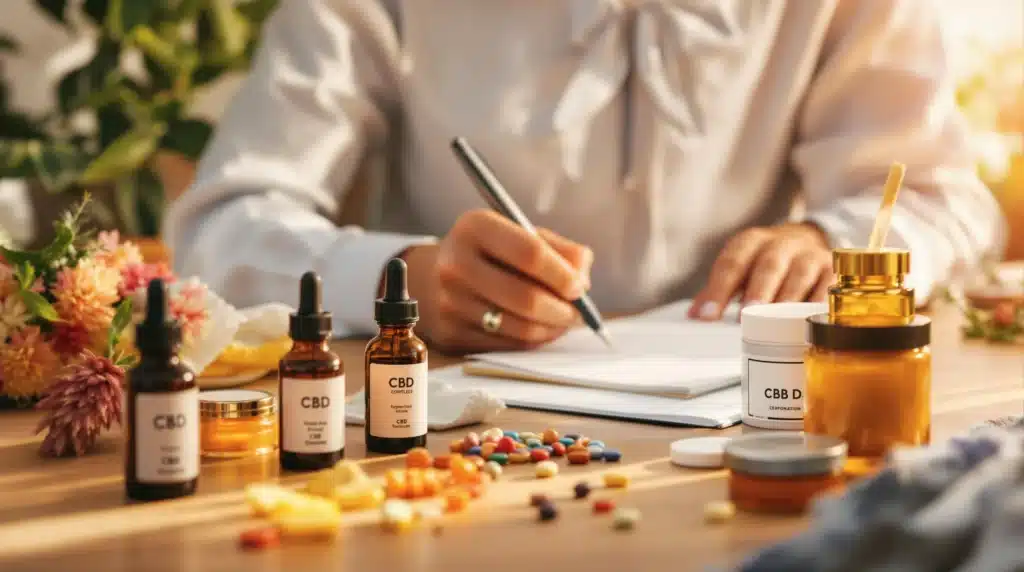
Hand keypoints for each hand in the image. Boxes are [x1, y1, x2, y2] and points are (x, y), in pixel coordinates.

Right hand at [401, 209, 591, 352]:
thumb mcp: (520, 235)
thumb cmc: (489, 253)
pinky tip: (540, 329)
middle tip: (578, 313)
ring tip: (563, 321)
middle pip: (526, 298)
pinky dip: (533, 340)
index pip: (529, 253)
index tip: (580, 287)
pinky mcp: (451, 333)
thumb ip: (559, 249)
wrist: (432, 277)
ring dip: (552, 329)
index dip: (562, 274)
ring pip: (519, 327)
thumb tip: (582, 277)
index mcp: (475, 227)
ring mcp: (450, 302)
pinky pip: (507, 344)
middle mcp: (456, 264)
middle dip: (563, 310)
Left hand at [688, 223, 832, 320]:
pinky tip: (813, 318)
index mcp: (750, 243)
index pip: (731, 263)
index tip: (708, 317)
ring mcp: (809, 254)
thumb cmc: (765, 262)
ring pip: (800, 272)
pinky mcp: (832, 268)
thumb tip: (693, 316)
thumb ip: (717, 291)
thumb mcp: (740, 268)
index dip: (718, 290)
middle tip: (746, 315)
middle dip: (757, 290)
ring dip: (789, 296)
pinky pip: (828, 284)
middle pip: (768, 265)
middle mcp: (780, 244)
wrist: (808, 238)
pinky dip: (821, 301)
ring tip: (779, 320)